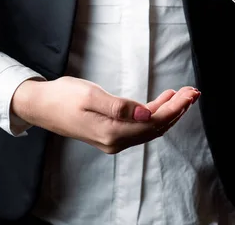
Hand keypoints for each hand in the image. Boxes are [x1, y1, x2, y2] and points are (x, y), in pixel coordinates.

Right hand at [11, 76, 199, 153]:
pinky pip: (139, 126)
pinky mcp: (111, 133)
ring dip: (168, 111)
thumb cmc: (62, 97)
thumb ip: (120, 107)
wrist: (41, 105)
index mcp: (112, 133)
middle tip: (193, 92)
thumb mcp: (90, 95)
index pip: (153, 123)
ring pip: (149, 127)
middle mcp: (115, 141)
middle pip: (155, 127)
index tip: (189, 94)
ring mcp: (113, 139)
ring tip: (183, 94)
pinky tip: (162, 99)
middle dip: (177, 110)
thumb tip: (146, 113)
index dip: (175, 108)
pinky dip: (153, 112)